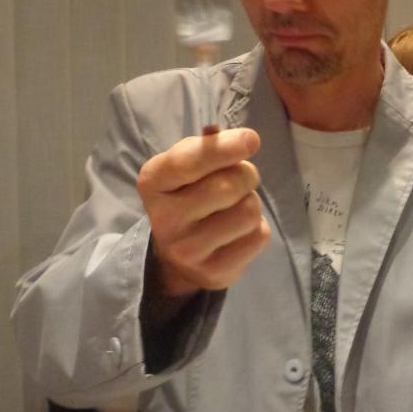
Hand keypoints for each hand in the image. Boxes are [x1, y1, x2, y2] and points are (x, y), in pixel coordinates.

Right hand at [137, 128, 270, 296]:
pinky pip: (259, 236)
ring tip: (234, 208)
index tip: (251, 139)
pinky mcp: (214, 272)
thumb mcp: (187, 166)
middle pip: (229, 185)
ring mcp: (188, 251)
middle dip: (245, 175)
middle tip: (238, 181)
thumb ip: (209, 147)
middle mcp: (164, 219)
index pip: (188, 162)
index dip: (224, 149)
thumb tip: (245, 139)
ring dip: (251, 203)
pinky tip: (238, 231)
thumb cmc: (188, 195)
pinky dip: (257, 228)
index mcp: (153, 182)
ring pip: (249, 211)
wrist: (176, 255)